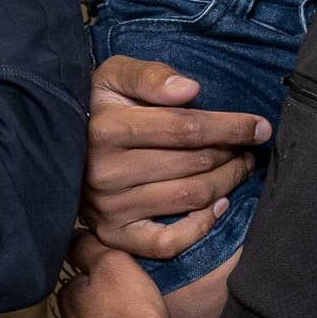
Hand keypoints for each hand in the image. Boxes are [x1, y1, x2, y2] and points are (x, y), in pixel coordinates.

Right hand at [83, 55, 265, 259]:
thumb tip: (191, 89)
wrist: (56, 145)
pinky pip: (167, 242)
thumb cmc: (98, 106)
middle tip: (248, 147)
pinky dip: (200, 228)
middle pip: (194, 164)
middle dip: (232, 153)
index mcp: (107, 129)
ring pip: (190, 197)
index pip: (186, 128)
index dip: (230, 127)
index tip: (260, 126)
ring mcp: (109, 207)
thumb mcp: (115, 76)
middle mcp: (106, 171)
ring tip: (239, 167)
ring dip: (227, 183)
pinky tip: (218, 207)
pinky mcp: (113, 234)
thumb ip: (150, 76)